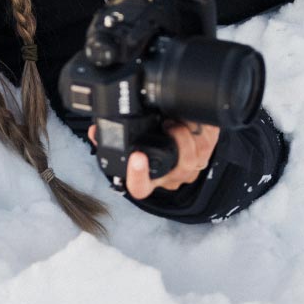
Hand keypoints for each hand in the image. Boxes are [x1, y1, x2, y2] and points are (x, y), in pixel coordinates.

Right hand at [88, 121, 219, 199]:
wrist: (182, 133)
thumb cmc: (152, 139)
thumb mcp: (132, 140)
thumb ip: (113, 136)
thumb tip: (96, 129)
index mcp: (149, 175)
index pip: (141, 188)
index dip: (137, 176)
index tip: (137, 157)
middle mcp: (170, 175)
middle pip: (177, 169)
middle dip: (177, 144)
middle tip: (168, 125)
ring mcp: (190, 167)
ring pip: (194, 155)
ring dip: (187, 132)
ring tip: (176, 116)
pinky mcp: (206, 153)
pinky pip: (207, 142)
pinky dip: (200, 126)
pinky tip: (191, 118)